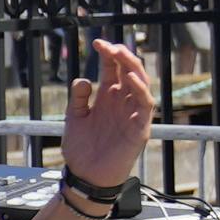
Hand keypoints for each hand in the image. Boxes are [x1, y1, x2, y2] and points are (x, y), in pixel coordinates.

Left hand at [60, 39, 153, 191]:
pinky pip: (145, 105)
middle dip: (122, 55)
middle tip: (109, 46)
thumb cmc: (81, 149)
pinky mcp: (140, 128)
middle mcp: (122, 102)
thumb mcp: (74, 118)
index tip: (96, 42)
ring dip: (133, 67)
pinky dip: (140, 90)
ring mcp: (132, 114)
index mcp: (108, 97)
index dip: (108, 54)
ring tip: (121, 55)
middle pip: (129, 71)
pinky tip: (129, 78)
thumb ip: (78, 98)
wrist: (85, 177)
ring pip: (141, 84)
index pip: (113, 69)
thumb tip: (84, 79)